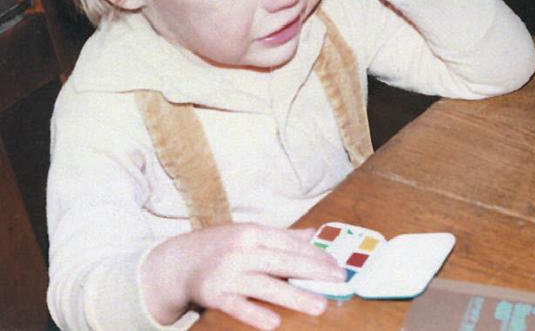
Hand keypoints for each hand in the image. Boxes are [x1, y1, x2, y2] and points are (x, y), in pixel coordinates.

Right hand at [141, 223, 344, 329]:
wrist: (178, 262)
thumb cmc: (221, 246)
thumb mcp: (249, 234)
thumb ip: (282, 236)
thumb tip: (314, 234)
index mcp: (252, 232)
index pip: (289, 243)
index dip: (315, 254)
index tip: (337, 266)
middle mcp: (241, 249)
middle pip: (282, 261)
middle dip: (313, 272)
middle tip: (338, 282)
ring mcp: (227, 272)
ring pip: (266, 285)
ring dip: (294, 297)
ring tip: (319, 306)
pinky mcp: (214, 294)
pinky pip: (238, 306)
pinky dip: (255, 314)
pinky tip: (274, 323)